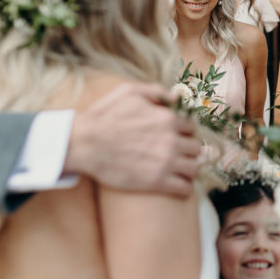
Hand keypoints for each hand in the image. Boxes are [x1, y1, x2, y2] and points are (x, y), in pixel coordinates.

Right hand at [65, 83, 201, 196]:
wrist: (83, 144)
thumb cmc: (103, 117)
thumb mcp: (128, 92)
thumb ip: (155, 91)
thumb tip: (175, 97)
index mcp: (167, 119)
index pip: (191, 128)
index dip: (184, 132)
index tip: (177, 137)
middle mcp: (171, 140)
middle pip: (196, 148)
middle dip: (188, 150)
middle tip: (179, 154)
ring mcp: (165, 162)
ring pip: (194, 168)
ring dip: (189, 168)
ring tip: (180, 170)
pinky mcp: (156, 182)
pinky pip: (184, 188)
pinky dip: (184, 187)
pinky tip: (176, 185)